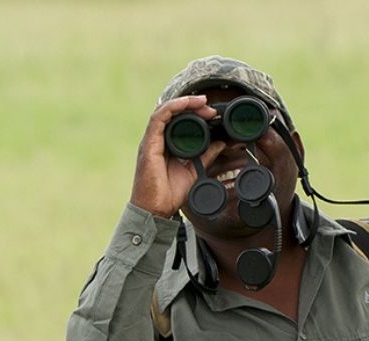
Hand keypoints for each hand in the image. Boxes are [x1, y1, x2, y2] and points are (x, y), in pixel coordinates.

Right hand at [131, 94, 224, 217]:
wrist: (155, 210)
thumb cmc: (168, 194)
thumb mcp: (193, 170)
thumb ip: (205, 155)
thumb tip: (220, 143)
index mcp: (164, 145)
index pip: (177, 120)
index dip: (194, 112)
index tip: (212, 114)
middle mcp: (156, 140)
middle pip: (172, 113)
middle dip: (192, 106)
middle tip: (210, 108)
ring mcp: (151, 141)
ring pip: (165, 111)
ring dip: (184, 103)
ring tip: (202, 102)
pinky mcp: (149, 145)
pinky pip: (158, 118)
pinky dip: (172, 107)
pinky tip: (186, 104)